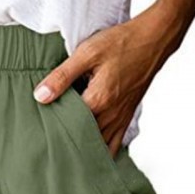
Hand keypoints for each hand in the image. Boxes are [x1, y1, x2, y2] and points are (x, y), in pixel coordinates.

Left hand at [32, 6, 172, 158]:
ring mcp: (120, 118)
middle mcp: (111, 115)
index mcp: (98, 101)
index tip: (40, 130)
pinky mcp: (127, 117)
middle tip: (49, 146)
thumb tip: (40, 96)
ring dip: (83, 150)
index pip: (69, 125)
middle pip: (83, 139)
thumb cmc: (121, 43)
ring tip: (66, 153)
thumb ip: (62, 76)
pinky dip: (102, 151)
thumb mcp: (86, 53)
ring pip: (99, 146)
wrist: (154, 39)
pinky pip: (114, 144)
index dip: (53, 128)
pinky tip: (91, 154)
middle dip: (66, 143)